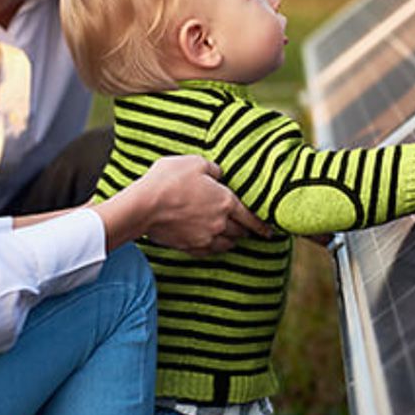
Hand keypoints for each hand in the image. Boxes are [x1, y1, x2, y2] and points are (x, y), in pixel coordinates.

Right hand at [93, 155, 269, 256]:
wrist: (144, 206)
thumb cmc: (169, 180)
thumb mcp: (195, 162)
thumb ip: (213, 169)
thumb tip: (219, 175)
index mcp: (226, 202)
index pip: (251, 217)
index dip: (262, 225)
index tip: (270, 231)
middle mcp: (220, 223)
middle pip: (240, 232)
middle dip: (247, 231)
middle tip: (250, 230)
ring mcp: (205, 238)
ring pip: (226, 244)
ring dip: (232, 240)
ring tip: (232, 237)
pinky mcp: (189, 247)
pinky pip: (209, 252)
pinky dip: (214, 248)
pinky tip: (212, 244)